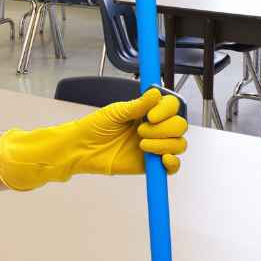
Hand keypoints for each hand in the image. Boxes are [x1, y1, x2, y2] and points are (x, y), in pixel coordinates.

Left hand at [0, 88, 187, 190]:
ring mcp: (154, 146)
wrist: (82, 148)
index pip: (171, 107)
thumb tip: (156, 93)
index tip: (150, 115)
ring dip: (164, 143)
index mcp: (147, 111)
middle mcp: (154, 128)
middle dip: (164, 128)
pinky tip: (162, 159)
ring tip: (141, 144)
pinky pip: (172, 167)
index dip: (167, 110)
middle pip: (179, 125)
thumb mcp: (116, 112)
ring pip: (178, 144)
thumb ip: (138, 106)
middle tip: (141, 131)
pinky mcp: (151, 165)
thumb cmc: (95, 127)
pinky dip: (173, 163)